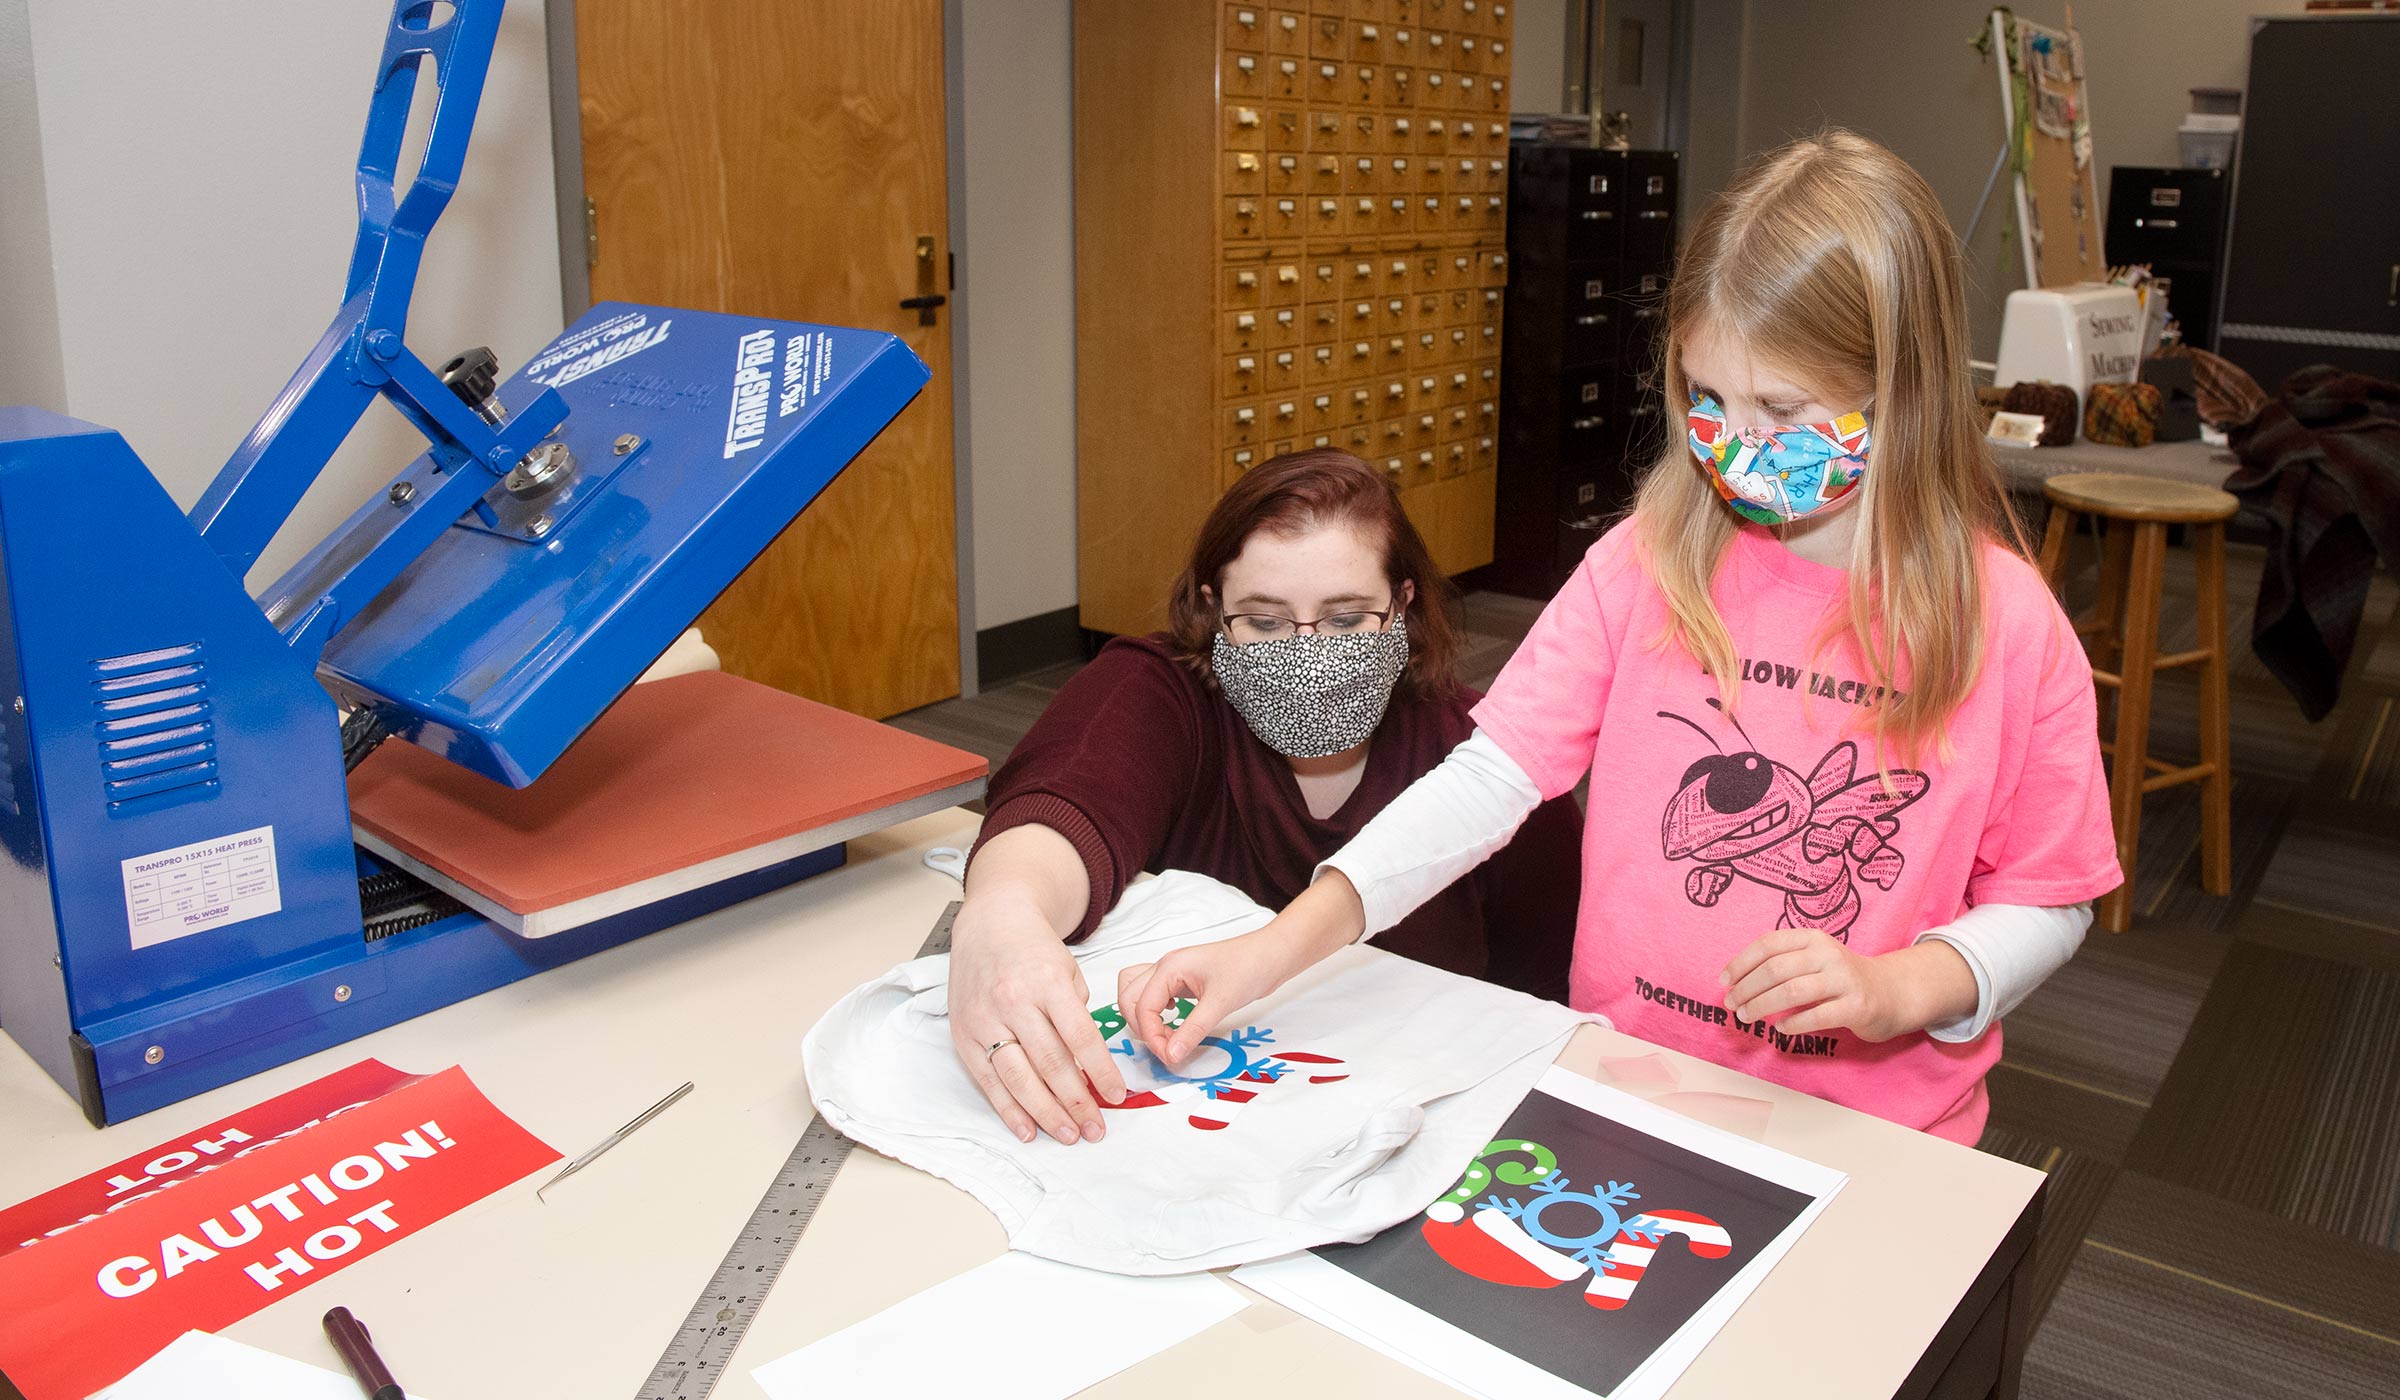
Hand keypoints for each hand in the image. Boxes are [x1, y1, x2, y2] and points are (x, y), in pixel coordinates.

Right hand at [947, 892, 1125, 1145]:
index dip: (1101, 1071)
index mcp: (1047, 983)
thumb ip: (1076, 1013)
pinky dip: (1008, 1110)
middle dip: (1077, 1102)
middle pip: (1050, 1063)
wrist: (988, 927)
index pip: (1080, 1036)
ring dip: (1046, 1113)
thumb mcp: (1068, 969)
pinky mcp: (964, 1036)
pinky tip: (1028, 1130)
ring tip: (1069, 1135)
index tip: (1116, 1095)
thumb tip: (1087, 1065)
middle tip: (1096, 1129)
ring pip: (1019, 1078)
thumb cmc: (1033, 950)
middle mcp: (1014, 1003)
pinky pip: (988, 1081)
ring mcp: (986, 1021)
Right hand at [1116, 929, 1294, 1067]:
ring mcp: (1172, 972)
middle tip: (1165, 1048)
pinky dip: (1153, 1010)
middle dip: (1140, 1026)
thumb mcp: (1221, 1002)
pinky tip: (1172, 1021)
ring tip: (1163, 1035)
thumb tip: (1171, 1055)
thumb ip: (1193, 1029)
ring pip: (1135, 992)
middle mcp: (1165, 967)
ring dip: (1141, 1016)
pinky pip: (1153, 993)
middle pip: (1129, 997)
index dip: (1152, 1036)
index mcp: (1169, 967)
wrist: (1272, 954)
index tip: (1169, 1057)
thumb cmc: (1249, 968)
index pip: (1142, 1006)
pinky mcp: (1182, 980)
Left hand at [1719, 929, 1971, 1042]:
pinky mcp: (1857, 1006)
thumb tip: (1736, 981)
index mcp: (1812, 938)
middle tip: (1732, 1005)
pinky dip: (1793, 1023)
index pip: (1768, 944)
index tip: (1724, 981)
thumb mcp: (1814, 959)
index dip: (1741, 962)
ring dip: (1762, 1006)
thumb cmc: (1840, 978)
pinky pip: (1816, 1015)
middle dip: (1747, 988)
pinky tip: (1780, 1029)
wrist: (1892, 993)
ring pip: (1792, 991)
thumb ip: (1783, 963)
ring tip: (1747, 1017)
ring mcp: (1844, 979)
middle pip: (1776, 969)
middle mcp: (1828, 954)